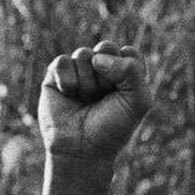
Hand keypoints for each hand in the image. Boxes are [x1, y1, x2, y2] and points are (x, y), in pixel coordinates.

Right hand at [39, 41, 150, 162]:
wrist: (82, 148)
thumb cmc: (113, 126)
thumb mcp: (138, 101)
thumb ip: (132, 71)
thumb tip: (97, 57)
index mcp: (125, 71)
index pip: (129, 52)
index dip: (127, 72)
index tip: (124, 94)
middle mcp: (102, 67)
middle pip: (106, 47)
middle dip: (107, 75)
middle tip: (103, 96)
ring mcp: (79, 69)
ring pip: (84, 54)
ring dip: (88, 83)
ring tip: (86, 100)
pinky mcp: (56, 74)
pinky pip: (63, 61)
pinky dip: (68, 81)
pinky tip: (69, 95)